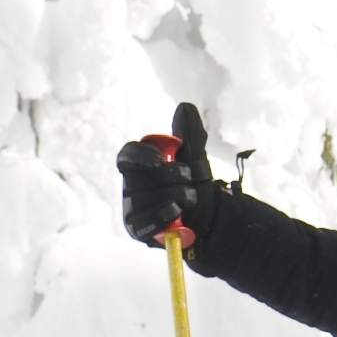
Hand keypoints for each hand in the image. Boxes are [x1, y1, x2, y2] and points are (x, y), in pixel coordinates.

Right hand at [116, 100, 225, 249]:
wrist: (209, 213)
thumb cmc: (195, 182)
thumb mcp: (196, 156)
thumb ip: (190, 133)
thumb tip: (184, 108)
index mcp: (140, 165)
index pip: (127, 156)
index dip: (140, 156)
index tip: (160, 158)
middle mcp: (132, 185)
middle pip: (138, 178)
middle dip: (169, 176)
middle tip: (189, 178)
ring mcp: (133, 208)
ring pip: (144, 200)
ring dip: (174, 196)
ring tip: (190, 198)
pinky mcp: (137, 229)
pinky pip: (143, 223)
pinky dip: (161, 216)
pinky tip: (176, 212)